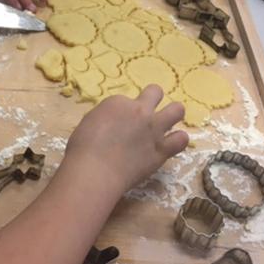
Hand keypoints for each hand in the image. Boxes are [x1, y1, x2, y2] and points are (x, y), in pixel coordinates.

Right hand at [63, 86, 187, 195]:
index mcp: (117, 102)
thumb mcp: (89, 123)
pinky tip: (170, 145)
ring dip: (173, 115)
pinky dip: (178, 140)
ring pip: (177, 110)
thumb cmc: (82, 149)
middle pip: (155, 92)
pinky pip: (181, 139)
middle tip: (146, 114)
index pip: (126, 100)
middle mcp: (139, 111)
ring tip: (166, 126)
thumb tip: (112, 125)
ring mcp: (154, 129)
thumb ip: (105, 119)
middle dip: (152, 99)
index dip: (123, 112)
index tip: (118, 124)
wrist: (95, 171)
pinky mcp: (162, 150)